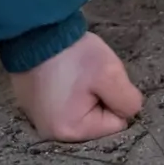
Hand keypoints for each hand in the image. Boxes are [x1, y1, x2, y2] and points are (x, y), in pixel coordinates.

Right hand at [8, 30, 142, 141]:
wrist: (34, 31)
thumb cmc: (73, 54)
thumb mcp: (110, 73)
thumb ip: (128, 100)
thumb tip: (130, 112)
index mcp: (70, 131)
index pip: (115, 123)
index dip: (116, 98)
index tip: (102, 80)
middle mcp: (51, 133)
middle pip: (97, 118)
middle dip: (100, 97)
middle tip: (90, 75)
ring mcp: (39, 119)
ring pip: (83, 109)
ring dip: (85, 92)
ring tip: (75, 72)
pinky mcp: (34, 104)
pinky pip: (65, 102)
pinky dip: (69, 89)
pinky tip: (63, 73)